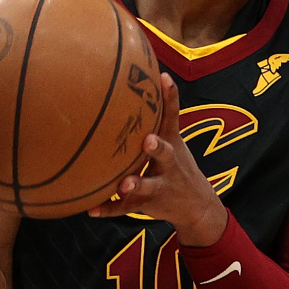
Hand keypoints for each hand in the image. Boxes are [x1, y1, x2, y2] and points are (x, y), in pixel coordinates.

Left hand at [86, 74, 228, 245]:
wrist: (198, 205)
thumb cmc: (176, 164)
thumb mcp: (173, 140)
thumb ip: (157, 115)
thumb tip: (130, 78)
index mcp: (172, 143)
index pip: (172, 116)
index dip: (170, 97)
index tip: (163, 78)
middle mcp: (169, 164)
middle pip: (165, 153)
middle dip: (157, 147)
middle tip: (148, 140)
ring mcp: (161, 186)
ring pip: (148, 185)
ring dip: (136, 184)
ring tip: (125, 184)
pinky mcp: (149, 204)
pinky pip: (127, 208)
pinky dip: (109, 208)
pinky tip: (91, 210)